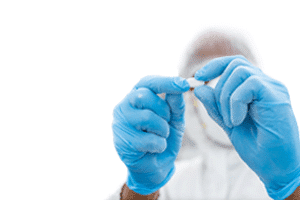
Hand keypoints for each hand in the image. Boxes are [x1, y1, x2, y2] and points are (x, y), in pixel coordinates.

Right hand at [112, 75, 188, 194]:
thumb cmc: (163, 138)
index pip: (147, 82)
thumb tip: (178, 89)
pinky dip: (159, 145)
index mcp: (136, 97)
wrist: (155, 166)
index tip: (183, 84)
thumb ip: (175, 105)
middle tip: (166, 121)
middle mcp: (124, 107)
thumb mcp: (174, 120)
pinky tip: (154, 149)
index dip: (165, 82)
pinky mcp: (122, 142)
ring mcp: (120, 124)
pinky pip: (148, 139)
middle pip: (144, 96)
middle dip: (163, 110)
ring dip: (162, 129)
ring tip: (160, 137)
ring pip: (147, 117)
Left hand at [193, 55, 299, 199]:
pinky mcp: (277, 96)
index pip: (234, 64)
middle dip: (218, 88)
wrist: (276, 168)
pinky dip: (235, 102)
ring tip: (231, 121)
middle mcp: (266, 84)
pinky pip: (249, 84)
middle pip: (235, 64)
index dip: (214, 66)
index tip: (198, 78)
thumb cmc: (256, 147)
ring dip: (226, 97)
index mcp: (255, 89)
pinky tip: (237, 121)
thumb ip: (215, 106)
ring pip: (240, 71)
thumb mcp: (228, 124)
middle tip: (222, 115)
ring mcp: (272, 89)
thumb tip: (199, 89)